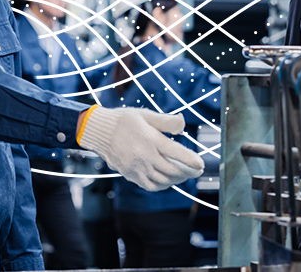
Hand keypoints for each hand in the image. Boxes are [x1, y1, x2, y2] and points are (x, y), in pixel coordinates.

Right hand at [78, 106, 203, 190]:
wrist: (99, 132)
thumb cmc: (124, 121)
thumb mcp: (146, 115)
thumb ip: (166, 121)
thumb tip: (183, 124)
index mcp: (150, 139)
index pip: (176, 152)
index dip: (191, 160)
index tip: (201, 164)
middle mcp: (145, 156)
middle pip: (172, 170)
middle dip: (188, 172)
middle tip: (197, 171)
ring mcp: (137, 167)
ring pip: (163, 180)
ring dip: (177, 179)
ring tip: (185, 175)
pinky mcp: (130, 175)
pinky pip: (150, 185)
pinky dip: (163, 185)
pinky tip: (168, 180)